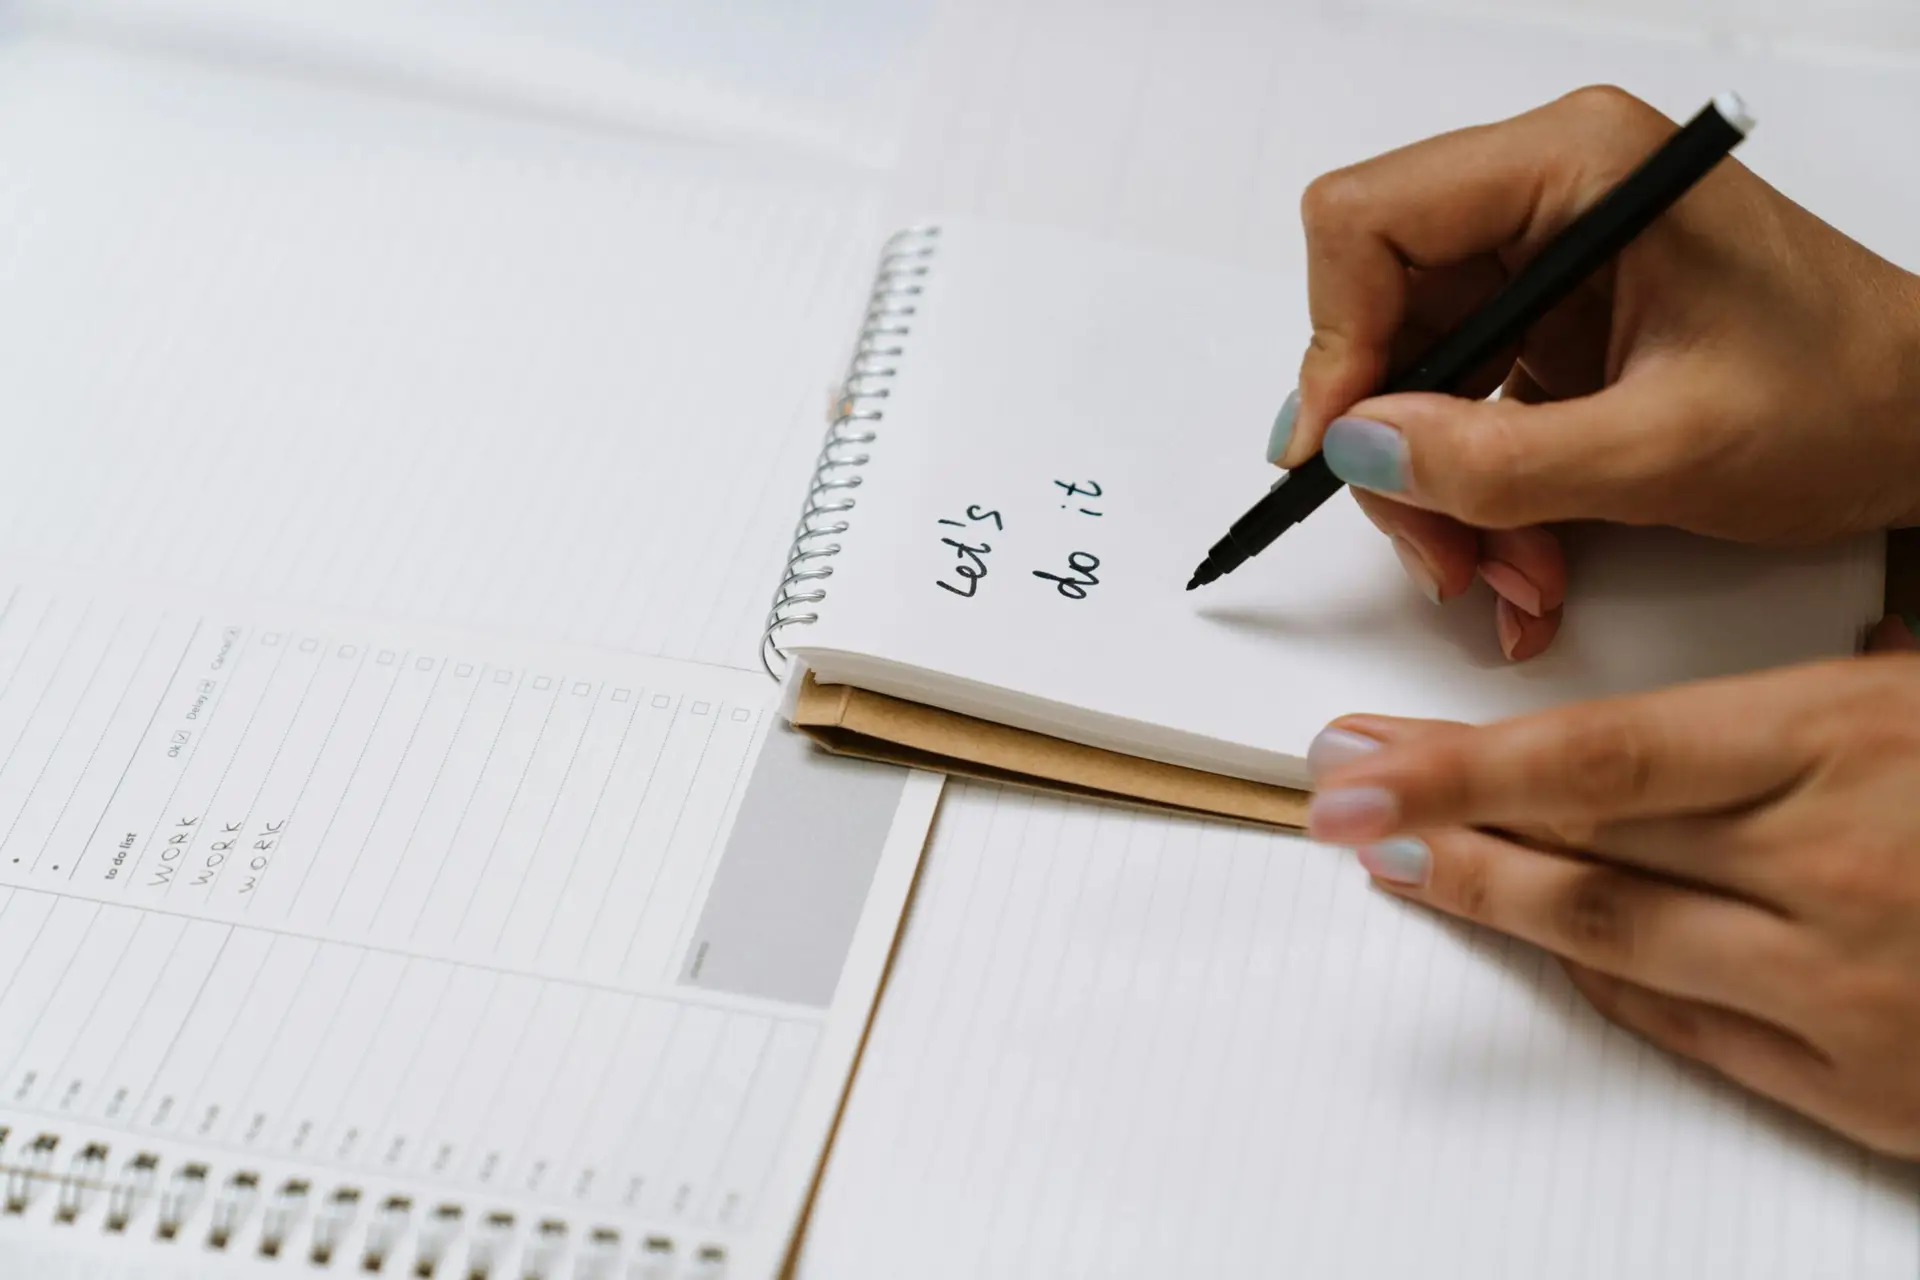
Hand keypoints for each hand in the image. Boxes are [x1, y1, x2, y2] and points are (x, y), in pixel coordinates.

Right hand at [1275, 85, 1919, 659]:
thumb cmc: (1851, 400)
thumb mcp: (1667, 449)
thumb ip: (1499, 457)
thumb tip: (1360, 448)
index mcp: (1577, 166)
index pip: (1368, 221)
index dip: (1334, 341)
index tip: (1342, 449)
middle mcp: (1546, 195)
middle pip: (1374, 311)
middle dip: (1394, 447)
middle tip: (1441, 548)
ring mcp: (1542, 261)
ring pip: (1404, 375)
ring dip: (1435, 489)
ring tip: (1503, 571)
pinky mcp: (1547, 323)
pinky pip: (1453, 407)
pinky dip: (1471, 491)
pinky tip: (1523, 550)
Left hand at [1303, 619, 1919, 1157]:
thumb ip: (1852, 694)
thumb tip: (1825, 656)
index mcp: (1841, 746)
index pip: (1593, 756)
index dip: (1453, 767)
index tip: (1352, 762)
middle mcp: (1827, 871)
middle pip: (1576, 844)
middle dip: (1438, 815)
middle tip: (1343, 791)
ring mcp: (1842, 991)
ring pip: (1609, 938)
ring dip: (1485, 898)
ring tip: (1397, 865)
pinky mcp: (1868, 1088)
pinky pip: (1690, 1030)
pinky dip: (1599, 978)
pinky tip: (1536, 942)